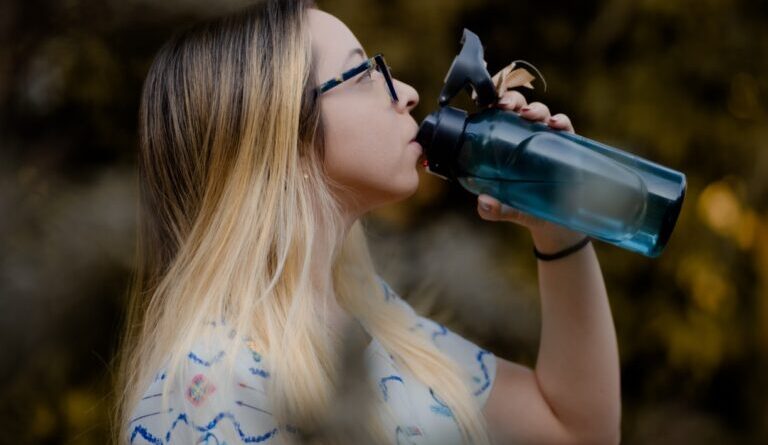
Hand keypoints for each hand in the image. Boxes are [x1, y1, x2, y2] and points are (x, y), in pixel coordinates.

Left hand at [476, 90, 585, 251]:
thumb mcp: (509, 210)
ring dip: (536, 109)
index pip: (499, 117)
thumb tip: (485, 202)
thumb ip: (494, 209)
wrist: (558, 227)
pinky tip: (556, 125)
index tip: (487, 105)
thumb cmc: (529, 210)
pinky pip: (566, 129)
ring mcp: (548, 141)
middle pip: (520, 108)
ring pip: (542, 114)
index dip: (493, 105)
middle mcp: (527, 138)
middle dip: (513, 100)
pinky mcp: (569, 148)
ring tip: (529, 115)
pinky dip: (562, 122)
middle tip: (506, 107)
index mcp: (507, 146)